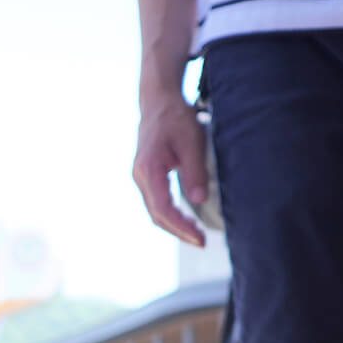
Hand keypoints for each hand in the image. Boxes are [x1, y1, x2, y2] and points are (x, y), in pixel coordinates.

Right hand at [134, 97, 208, 246]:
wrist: (159, 100)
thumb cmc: (176, 117)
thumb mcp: (192, 142)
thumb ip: (195, 173)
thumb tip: (199, 201)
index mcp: (148, 169)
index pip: (163, 208)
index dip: (181, 227)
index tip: (200, 239)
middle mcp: (140, 177)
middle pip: (157, 215)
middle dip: (179, 231)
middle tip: (202, 242)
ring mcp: (141, 177)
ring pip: (156, 211)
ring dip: (175, 225)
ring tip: (197, 235)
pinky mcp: (147, 176)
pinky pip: (157, 202)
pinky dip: (171, 215)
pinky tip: (187, 220)